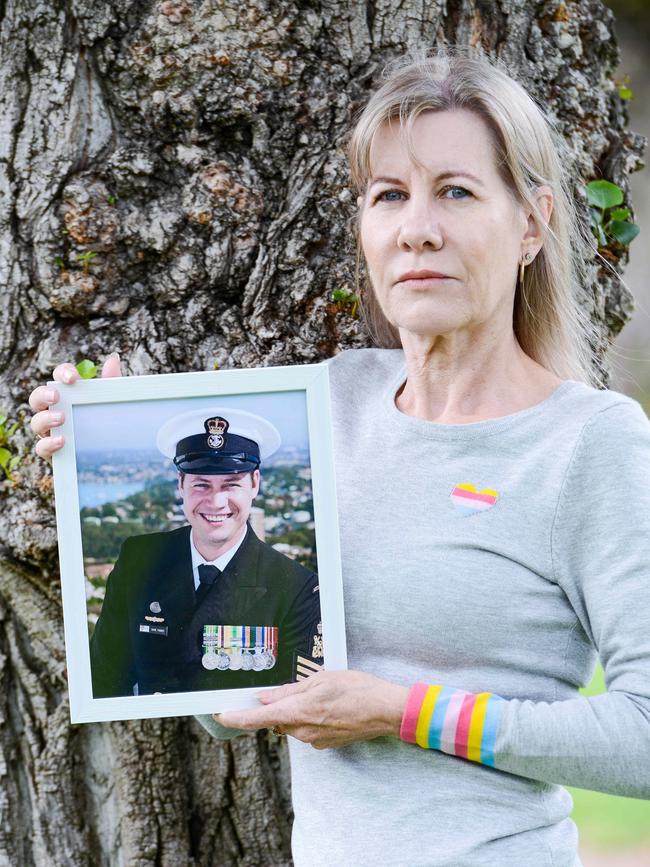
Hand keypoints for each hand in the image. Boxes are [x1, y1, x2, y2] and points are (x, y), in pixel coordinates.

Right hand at [28, 354, 122, 460]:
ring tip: (61, 417)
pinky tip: (62, 440)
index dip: (62, 373)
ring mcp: (50, 432)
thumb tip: (112, 359)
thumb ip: (111, 383)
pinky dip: (49, 444)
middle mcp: (53, 411)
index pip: (58, 378)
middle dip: (43, 394)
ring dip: (45, 418)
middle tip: (56, 396)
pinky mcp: (52, 452)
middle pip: (37, 398)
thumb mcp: (111, 403)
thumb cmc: (106, 424)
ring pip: (35, 422)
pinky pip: (41, 448)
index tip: (73, 378)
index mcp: (68, 396)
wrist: (110, 456)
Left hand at [214, 670, 408, 749]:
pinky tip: (328, 704)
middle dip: (276, 705)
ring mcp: (314, 740)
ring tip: (320, 691)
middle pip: (275, 719)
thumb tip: (265, 699)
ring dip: (296, 709)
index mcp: (298, 713)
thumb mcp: (321, 679)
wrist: (386, 711)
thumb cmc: (357, 689)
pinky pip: (306, 729)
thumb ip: (290, 691)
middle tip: (291, 686)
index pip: (256, 720)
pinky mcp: (325, 743)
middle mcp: (302, 732)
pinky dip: (309, 716)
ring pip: (292, 723)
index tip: (218, 713)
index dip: (234, 717)